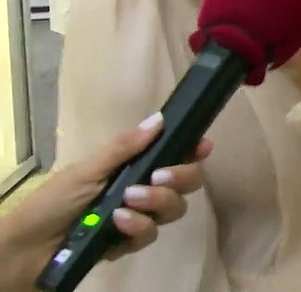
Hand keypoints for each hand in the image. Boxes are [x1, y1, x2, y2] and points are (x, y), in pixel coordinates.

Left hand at [1, 113, 211, 286]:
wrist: (30, 248)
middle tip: (160, 175)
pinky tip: (117, 223)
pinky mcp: (131, 242)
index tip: (202, 146)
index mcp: (130, 166)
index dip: (192, 150)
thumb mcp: (87, 169)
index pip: (172, 154)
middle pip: (185, 182)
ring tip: (128, 201)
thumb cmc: (54, 202)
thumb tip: (160, 119)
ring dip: (156, 201)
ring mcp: (138, 217)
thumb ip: (125, 148)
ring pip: (174, 209)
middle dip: (180, 177)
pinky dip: (137, 227)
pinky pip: (151, 234)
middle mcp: (141, 189)